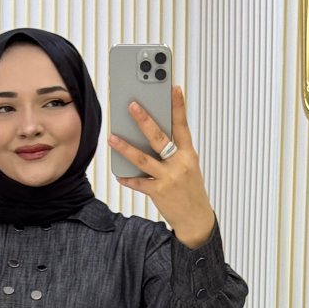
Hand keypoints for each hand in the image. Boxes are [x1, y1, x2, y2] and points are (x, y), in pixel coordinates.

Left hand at [108, 86, 216, 248]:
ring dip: (126, 147)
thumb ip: (176, 151)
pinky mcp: (159, 193)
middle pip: (159, 138)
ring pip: (143, 159)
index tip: (174, 87)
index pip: (183, 126)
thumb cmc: (191, 190)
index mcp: (189, 155)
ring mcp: (168, 179)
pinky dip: (128, 178)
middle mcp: (179, 164)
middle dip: (144, 121)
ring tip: (112, 137)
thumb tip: (153, 137)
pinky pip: (139, 183)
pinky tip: (119, 173)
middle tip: (132, 105)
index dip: (178, 106)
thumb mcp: (190, 167)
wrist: (196, 219)